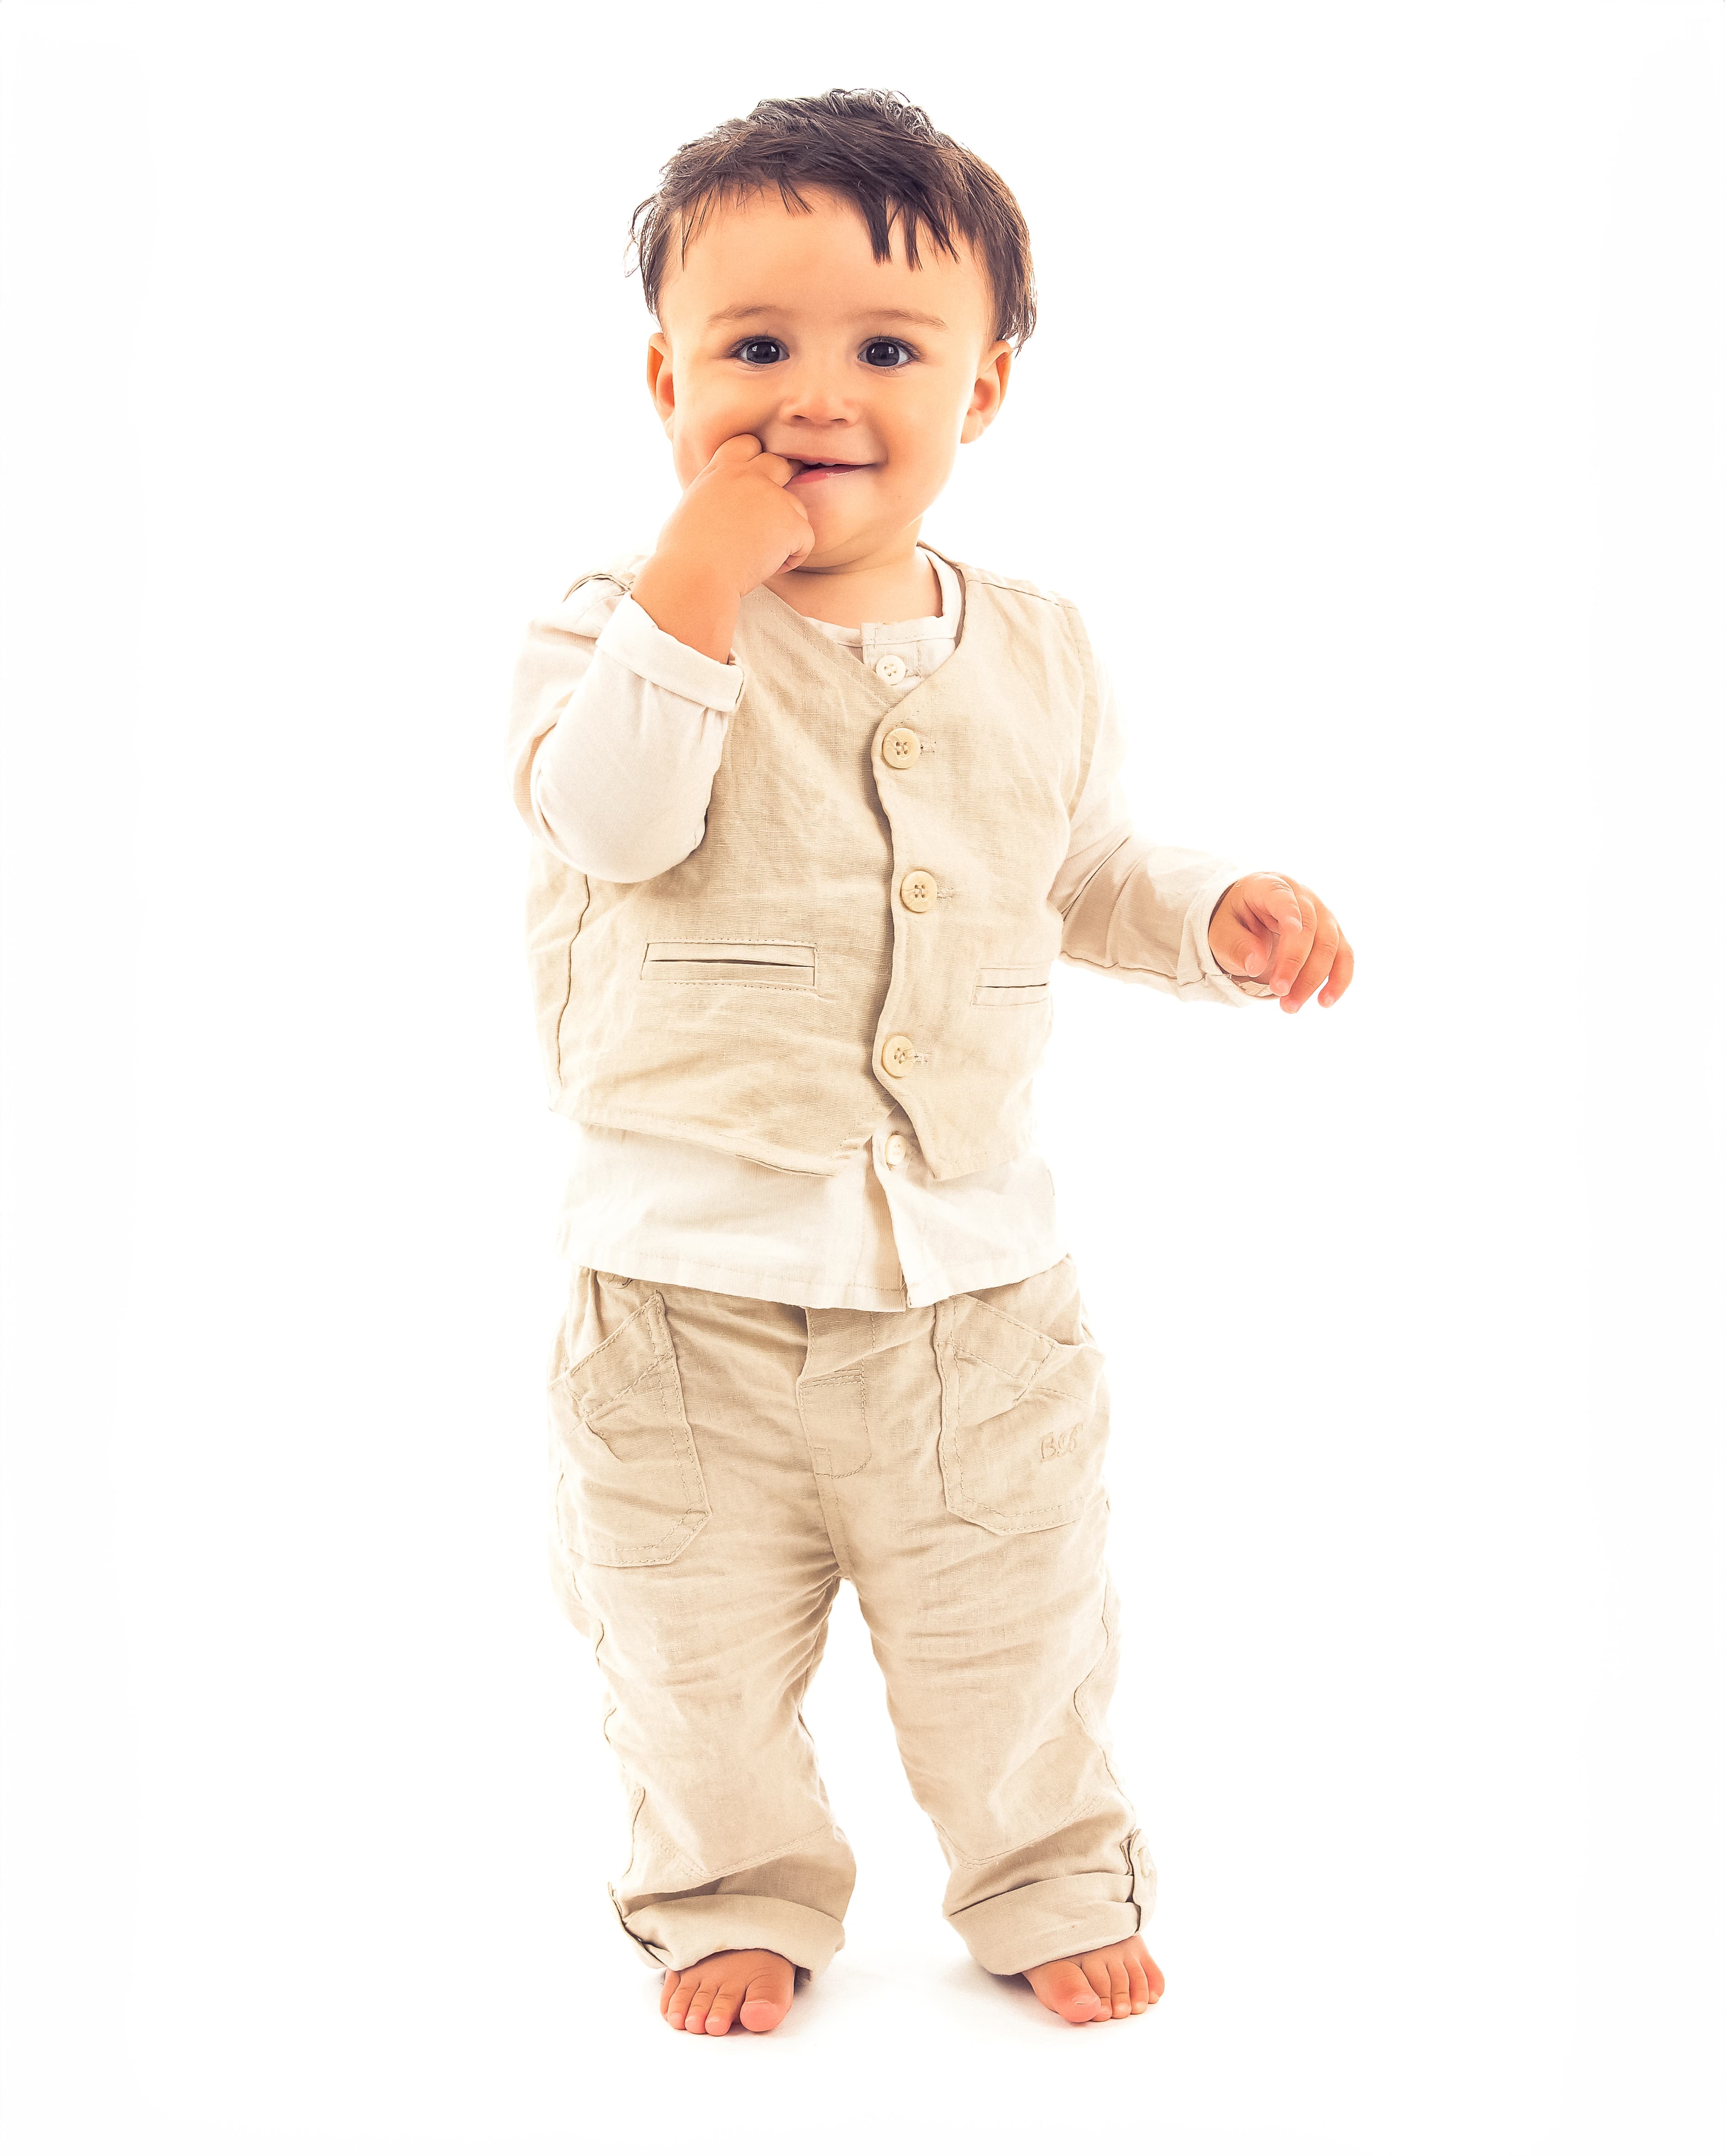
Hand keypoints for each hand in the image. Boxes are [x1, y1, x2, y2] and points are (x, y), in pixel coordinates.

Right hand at [631, 435, 813, 660]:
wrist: (694, 576)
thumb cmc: (682, 555)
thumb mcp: (690, 510)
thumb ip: (712, 497)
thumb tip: (715, 508)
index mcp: (720, 470)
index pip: (748, 444)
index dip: (757, 460)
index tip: (754, 486)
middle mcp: (748, 475)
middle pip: (780, 465)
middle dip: (783, 489)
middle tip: (775, 521)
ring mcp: (772, 496)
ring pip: (797, 508)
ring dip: (786, 531)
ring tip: (762, 556)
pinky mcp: (791, 522)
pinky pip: (805, 539)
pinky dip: (793, 558)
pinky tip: (769, 569)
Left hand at [1206, 873, 1352, 1011]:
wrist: (1253, 915)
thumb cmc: (1236, 920)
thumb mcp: (1222, 930)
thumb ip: (1234, 943)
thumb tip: (1255, 964)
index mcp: (1269, 887)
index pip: (1282, 895)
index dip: (1289, 910)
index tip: (1293, 928)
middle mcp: (1302, 897)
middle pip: (1309, 928)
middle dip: (1295, 963)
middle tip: (1278, 991)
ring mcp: (1322, 916)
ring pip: (1329, 946)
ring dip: (1313, 979)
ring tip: (1290, 1006)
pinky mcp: (1333, 936)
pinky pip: (1344, 957)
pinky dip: (1339, 980)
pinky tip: (1325, 1002)